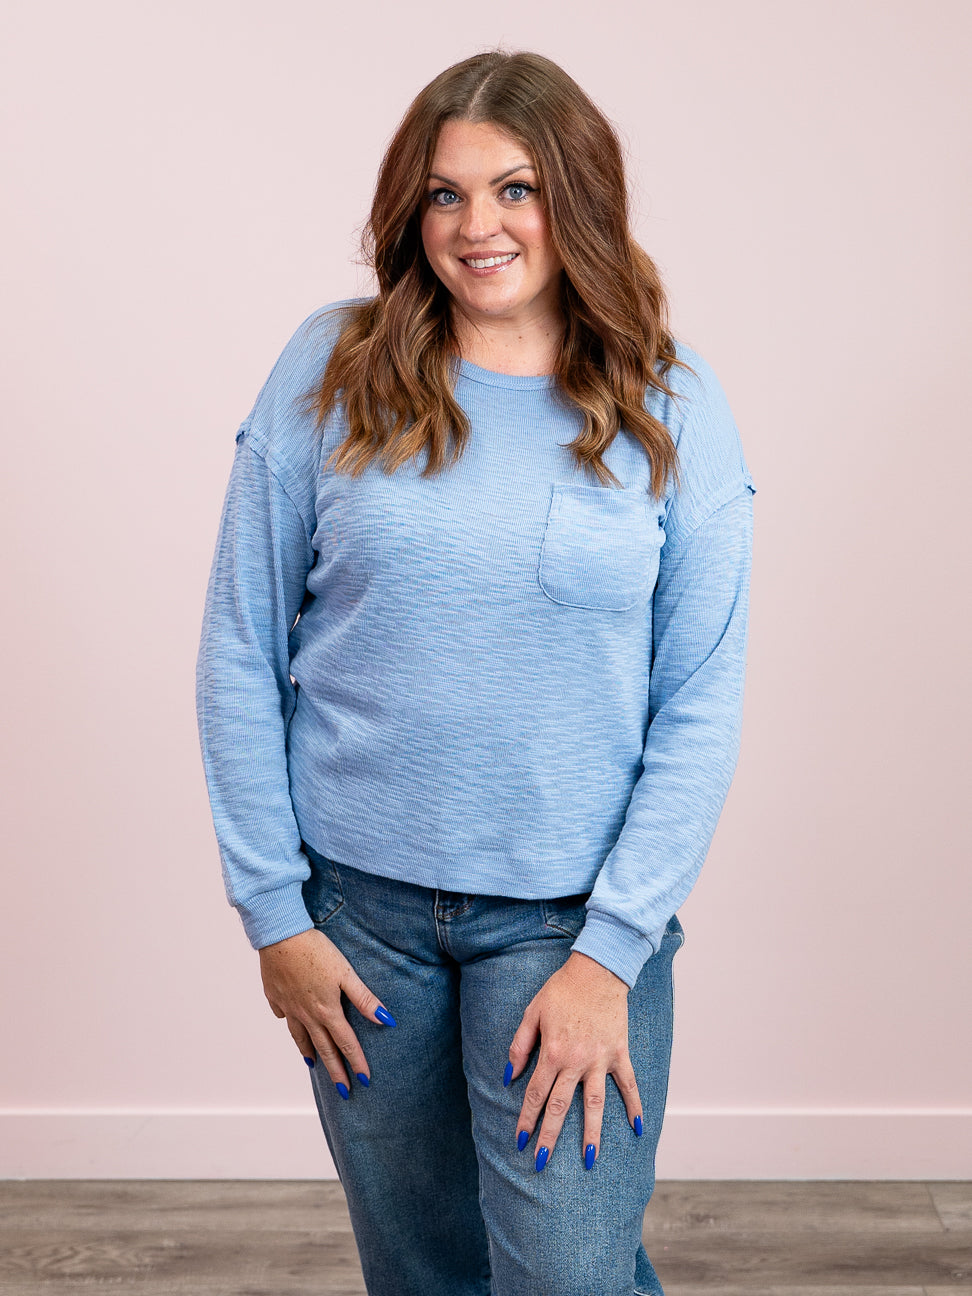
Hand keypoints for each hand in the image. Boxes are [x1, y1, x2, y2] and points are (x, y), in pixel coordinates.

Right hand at [258, 927, 394, 1094]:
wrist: (280, 935)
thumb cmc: (316, 950)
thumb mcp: (346, 973)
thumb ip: (365, 999)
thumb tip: (386, 1020)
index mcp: (326, 1010)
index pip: (346, 1043)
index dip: (357, 1063)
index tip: (364, 1081)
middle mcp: (307, 1014)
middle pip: (323, 1048)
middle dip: (335, 1071)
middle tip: (343, 1090)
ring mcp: (288, 1007)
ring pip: (300, 1036)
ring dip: (309, 1052)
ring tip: (314, 1064)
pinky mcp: (275, 996)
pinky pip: (283, 1015)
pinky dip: (289, 1023)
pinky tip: (291, 1023)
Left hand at [506, 951, 641, 1169]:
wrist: (596, 971)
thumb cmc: (561, 991)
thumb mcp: (533, 1013)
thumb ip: (519, 1046)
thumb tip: (509, 1076)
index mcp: (552, 1052)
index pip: (535, 1094)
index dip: (526, 1119)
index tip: (520, 1141)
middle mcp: (576, 1061)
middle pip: (560, 1106)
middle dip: (550, 1136)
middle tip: (541, 1163)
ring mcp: (600, 1059)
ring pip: (595, 1103)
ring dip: (592, 1133)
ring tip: (589, 1160)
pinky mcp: (619, 1053)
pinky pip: (628, 1084)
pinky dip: (634, 1106)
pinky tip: (638, 1128)